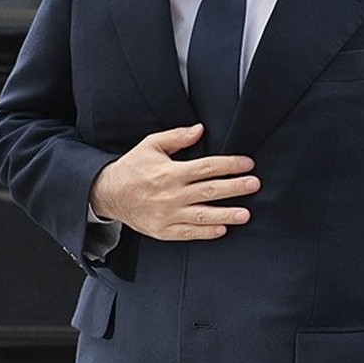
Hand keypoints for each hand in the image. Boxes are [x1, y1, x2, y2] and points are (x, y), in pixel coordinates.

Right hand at [90, 124, 258, 240]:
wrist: (108, 194)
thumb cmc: (132, 168)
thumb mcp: (151, 145)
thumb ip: (177, 137)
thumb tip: (200, 129)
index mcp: (171, 172)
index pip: (207, 167)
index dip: (229, 165)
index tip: (247, 164)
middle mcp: (171, 194)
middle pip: (209, 191)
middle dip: (235, 188)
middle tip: (255, 185)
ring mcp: (167, 214)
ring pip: (203, 215)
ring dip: (226, 214)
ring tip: (246, 214)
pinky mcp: (163, 230)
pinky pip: (188, 233)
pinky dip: (206, 232)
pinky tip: (222, 229)